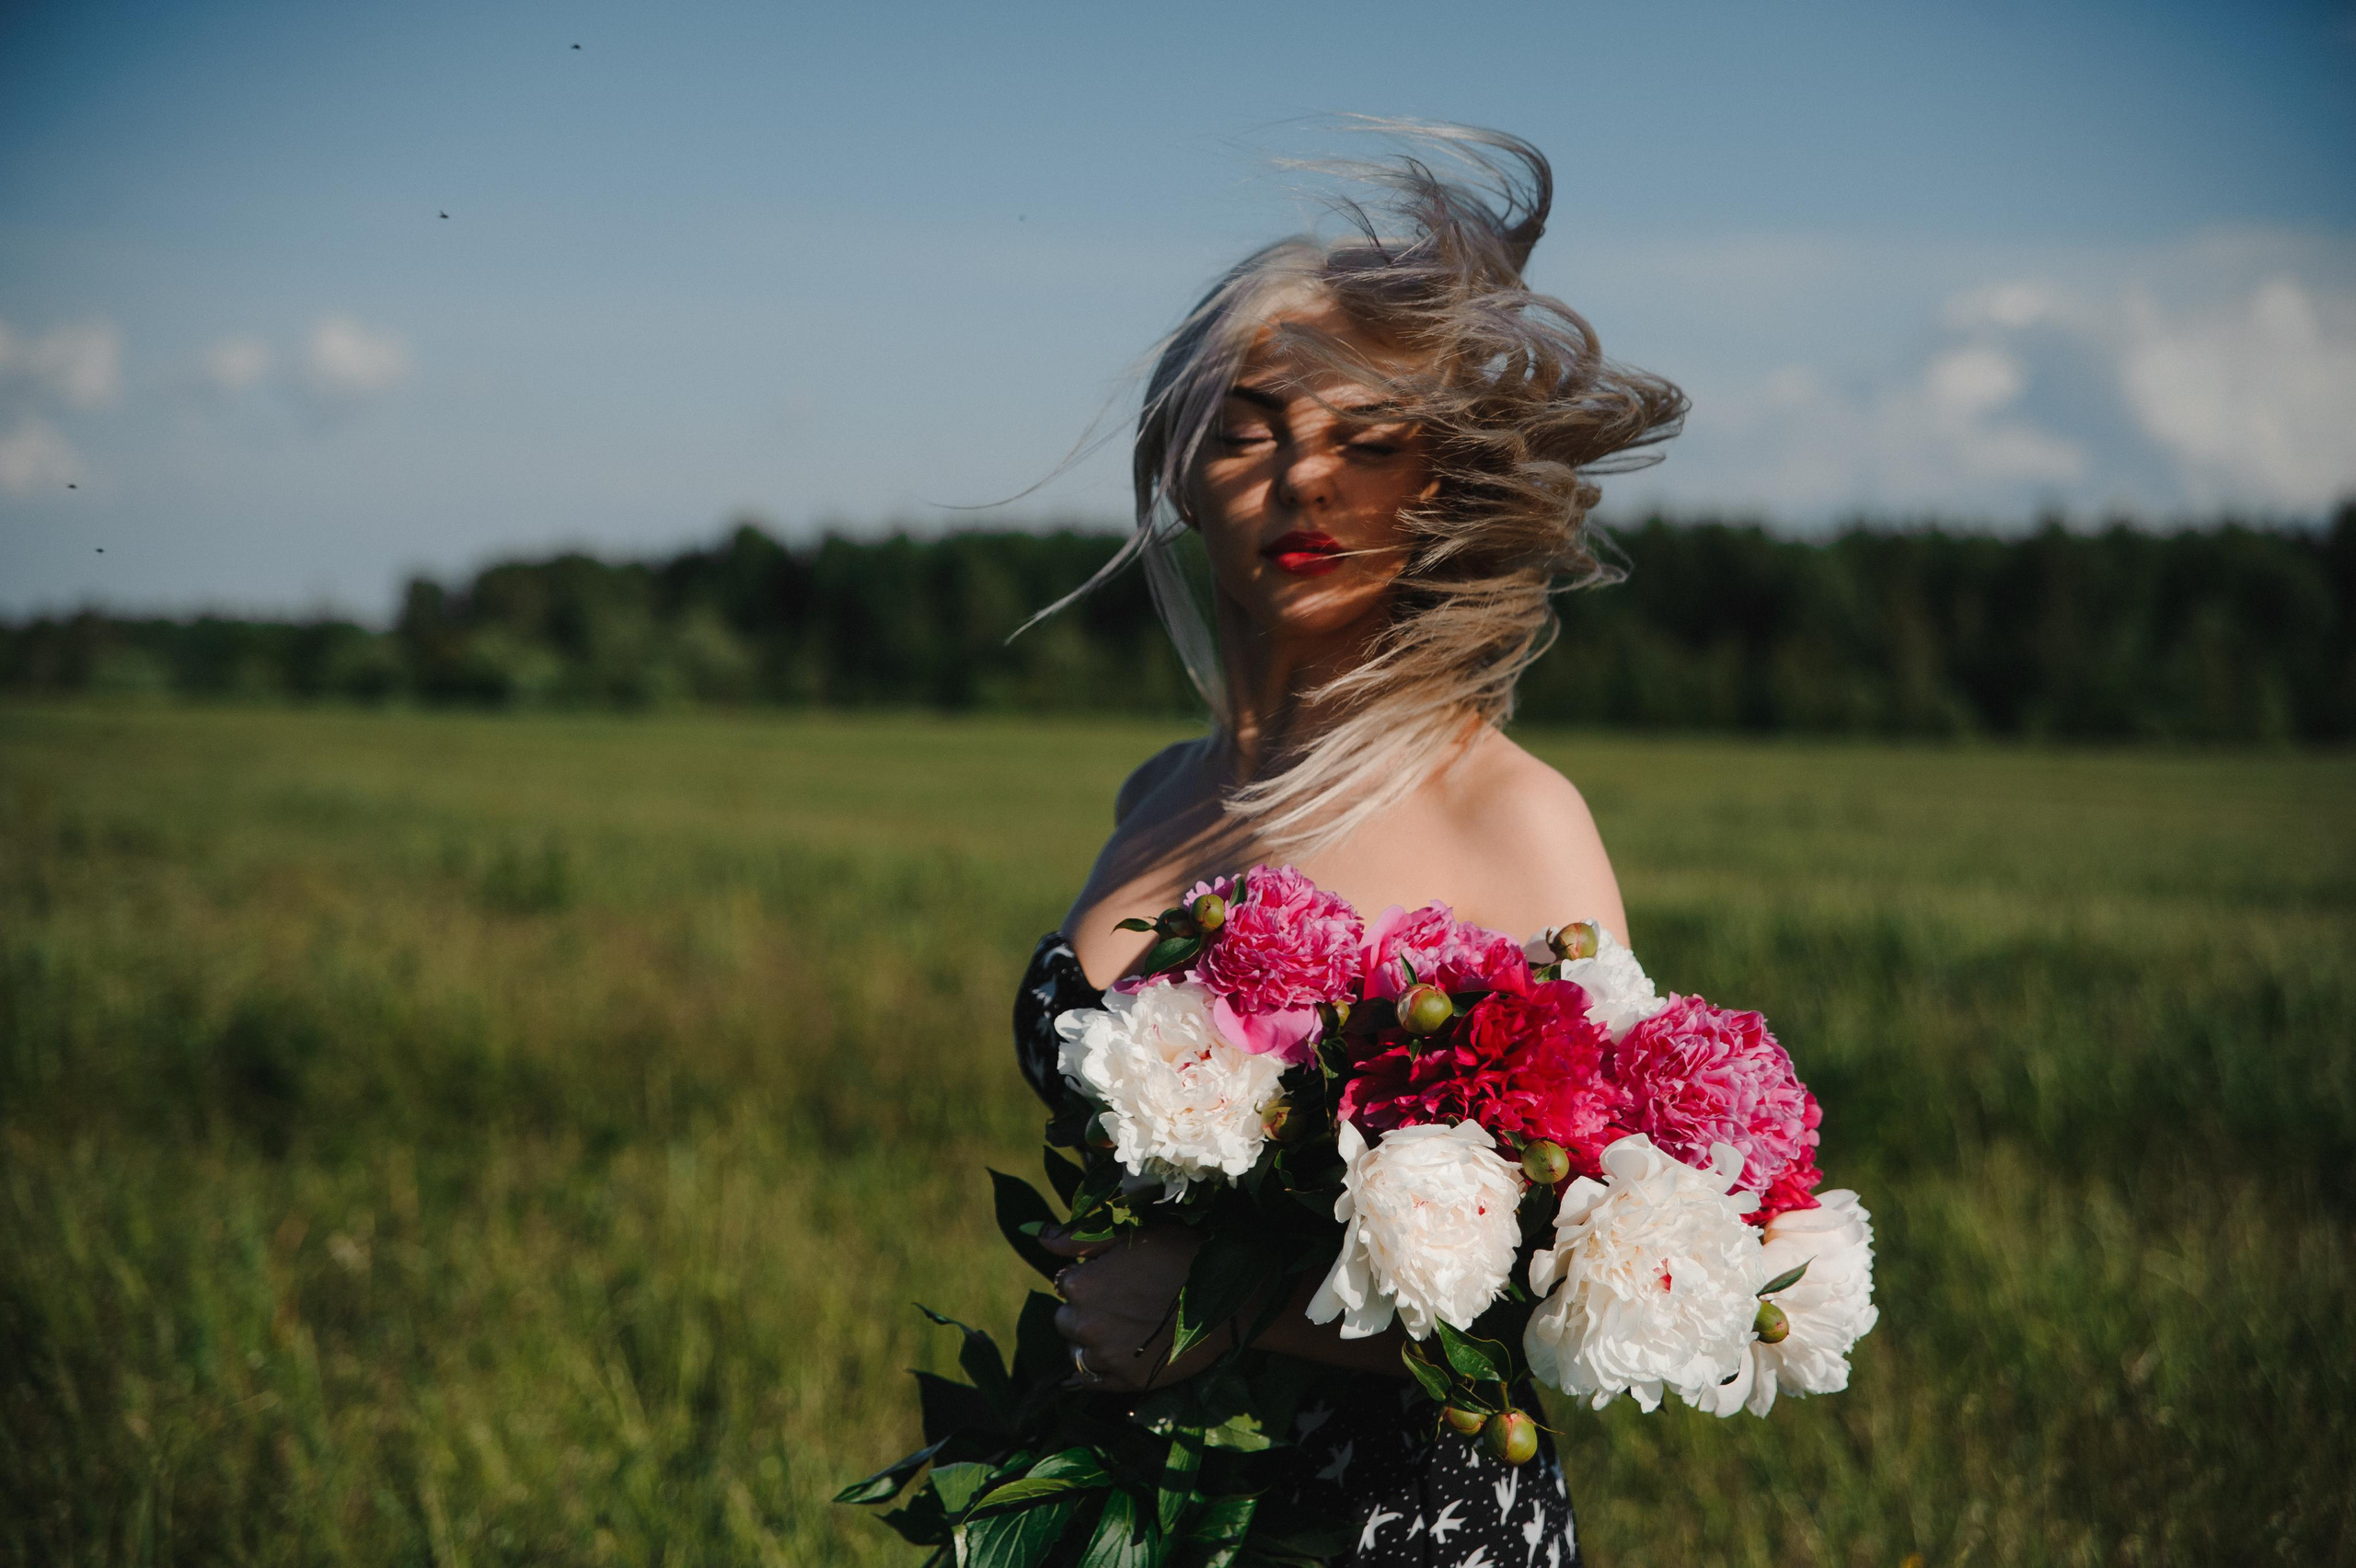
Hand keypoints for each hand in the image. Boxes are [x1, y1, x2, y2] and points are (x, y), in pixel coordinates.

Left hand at [1039, 1223, 1233, 1392]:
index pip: (1066, 1283)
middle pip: (1065, 1320)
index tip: (1117, 1278)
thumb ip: (1081, 1238)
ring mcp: (1103, 1357)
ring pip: (1075, 1351)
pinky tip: (1120, 1355)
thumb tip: (1040, 1238)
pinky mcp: (1123, 1382)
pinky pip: (1089, 1382)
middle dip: (1085, 1311)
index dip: (1090, 1278)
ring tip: (1126, 1329)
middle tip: (1121, 1304)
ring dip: (1090, 1342)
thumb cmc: (1183, 1257)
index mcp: (1081, 1284)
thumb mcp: (1134, 1235)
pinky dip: (1097, 1370)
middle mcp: (1084, 1324)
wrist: (1229, 1303)